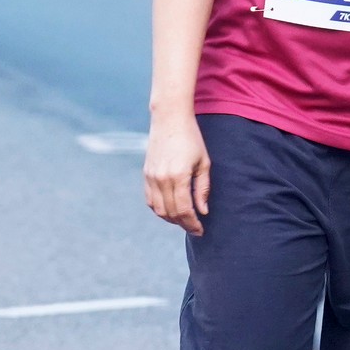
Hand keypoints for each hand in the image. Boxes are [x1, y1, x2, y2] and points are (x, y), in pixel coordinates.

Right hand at [143, 113, 212, 234]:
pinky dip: (159, 209)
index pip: (184, 210)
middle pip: (171, 213)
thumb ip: (202, 188)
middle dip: (183, 224)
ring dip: (171, 219)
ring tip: (184, 220)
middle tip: (194, 227)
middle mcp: (162, 178)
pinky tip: (170, 210)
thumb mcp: (203, 162)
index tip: (200, 230)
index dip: (192, 223)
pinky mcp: (146, 174)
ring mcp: (151, 177)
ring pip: (158, 209)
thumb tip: (202, 211)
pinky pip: (150, 200)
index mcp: (179, 176)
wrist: (169, 119)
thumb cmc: (191, 139)